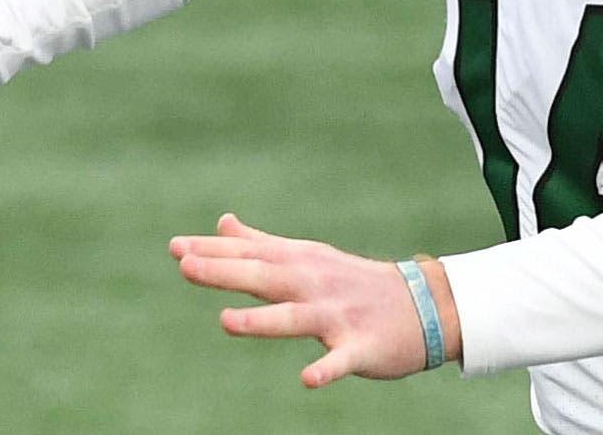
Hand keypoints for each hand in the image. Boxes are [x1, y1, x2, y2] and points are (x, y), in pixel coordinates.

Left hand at [170, 213, 459, 387]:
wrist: (425, 306)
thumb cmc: (354, 283)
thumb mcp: (307, 256)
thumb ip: (261, 243)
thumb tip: (221, 223)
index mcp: (300, 263)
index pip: (251, 254)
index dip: (213, 251)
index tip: (176, 248)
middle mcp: (315, 284)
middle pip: (265, 278)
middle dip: (226, 272)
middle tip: (186, 267)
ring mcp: (338, 316)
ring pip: (295, 318)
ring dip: (262, 320)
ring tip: (226, 323)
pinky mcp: (360, 346)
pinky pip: (340, 360)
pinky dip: (326, 369)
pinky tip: (308, 379)